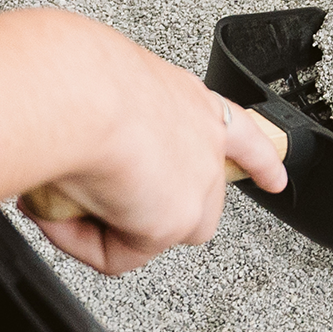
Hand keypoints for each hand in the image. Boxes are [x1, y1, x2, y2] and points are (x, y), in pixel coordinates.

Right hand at [18, 22, 286, 275]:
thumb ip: (107, 118)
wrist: (79, 93)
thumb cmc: (76, 77)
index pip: (239, 133)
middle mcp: (202, 141)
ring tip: (67, 199)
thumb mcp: (101, 85)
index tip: (275, 177)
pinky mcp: (172, 221)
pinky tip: (58, 214)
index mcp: (187, 99)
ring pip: (159, 231)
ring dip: (114, 226)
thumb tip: (81, 153)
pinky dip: (82, 241)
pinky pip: (120, 254)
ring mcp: (195, 185)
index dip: (257, 160)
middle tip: (107, 199)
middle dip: (155, 208)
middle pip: (197, 199)